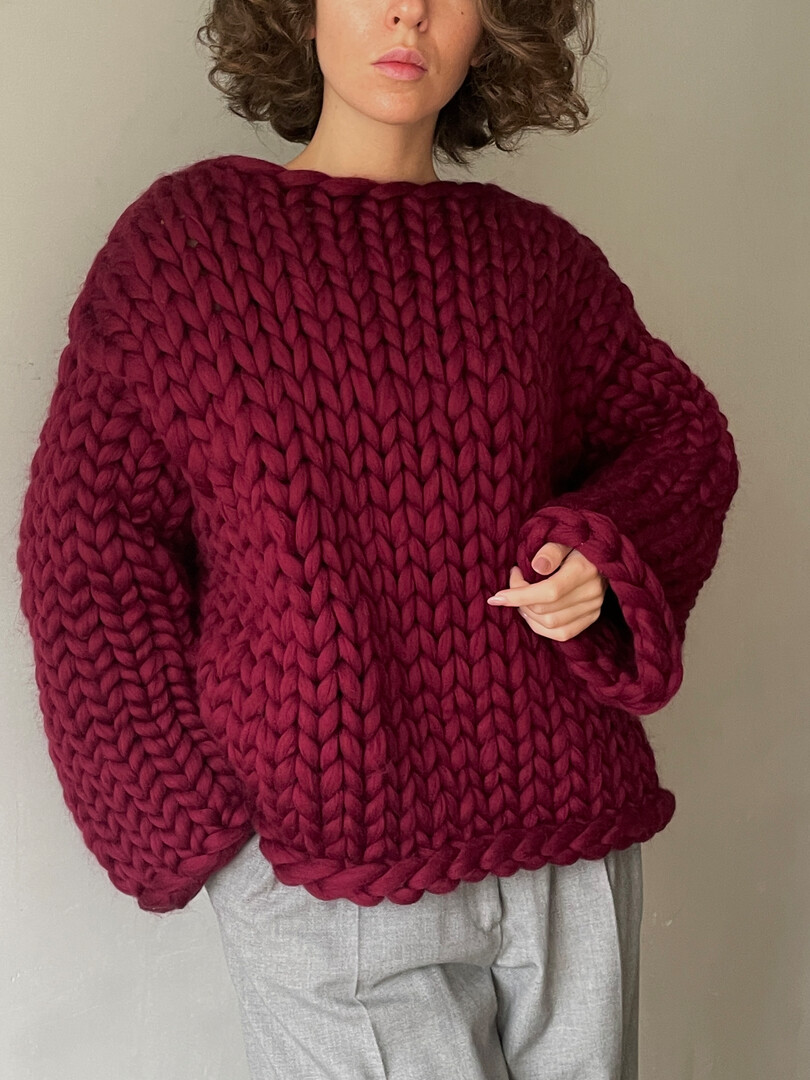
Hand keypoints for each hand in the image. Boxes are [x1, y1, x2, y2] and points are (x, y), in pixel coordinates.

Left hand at [486, 542, 608, 640]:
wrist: (599, 549)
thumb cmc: (574, 541)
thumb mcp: (562, 537)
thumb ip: (550, 550)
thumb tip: (536, 566)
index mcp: (585, 570)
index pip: (549, 592)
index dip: (519, 596)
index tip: (496, 596)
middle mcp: (592, 592)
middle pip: (546, 611)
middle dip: (521, 601)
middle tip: (514, 582)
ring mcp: (594, 607)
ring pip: (552, 625)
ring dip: (528, 614)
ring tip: (520, 598)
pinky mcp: (592, 617)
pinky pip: (562, 633)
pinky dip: (540, 627)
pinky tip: (530, 612)